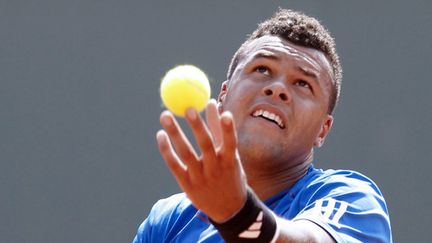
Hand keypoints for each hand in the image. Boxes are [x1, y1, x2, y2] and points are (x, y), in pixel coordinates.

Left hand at [156, 99, 247, 221]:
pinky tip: (161, 135)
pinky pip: (174, 165)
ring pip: (186, 153)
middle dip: (197, 126)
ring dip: (175, 133)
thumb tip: (210, 102)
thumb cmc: (229, 175)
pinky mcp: (187, 184)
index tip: (220, 109)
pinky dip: (166, 150)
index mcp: (230, 161)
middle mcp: (216, 169)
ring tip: (165, 115)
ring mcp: (201, 178)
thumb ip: (220, 130)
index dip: (227, 127)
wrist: (228, 209)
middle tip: (188, 108)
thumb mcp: (230, 156)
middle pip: (206, 145)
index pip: (230, 142)